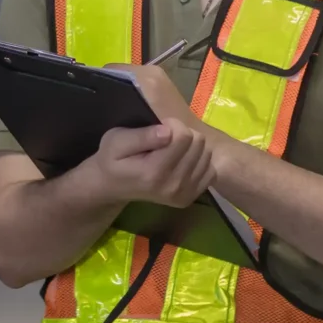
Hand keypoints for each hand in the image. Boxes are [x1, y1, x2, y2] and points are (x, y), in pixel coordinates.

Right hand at [80, 63, 216, 208]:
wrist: (112, 187)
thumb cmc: (112, 159)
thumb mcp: (115, 140)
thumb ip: (141, 136)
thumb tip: (167, 132)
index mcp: (154, 172)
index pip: (184, 136)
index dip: (172, 124)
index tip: (158, 128)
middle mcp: (173, 186)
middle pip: (199, 143)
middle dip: (183, 134)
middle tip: (164, 139)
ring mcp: (183, 195)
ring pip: (207, 154)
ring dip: (191, 147)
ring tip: (172, 150)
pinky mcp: (191, 198)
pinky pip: (210, 170)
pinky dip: (198, 161)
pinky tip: (181, 162)